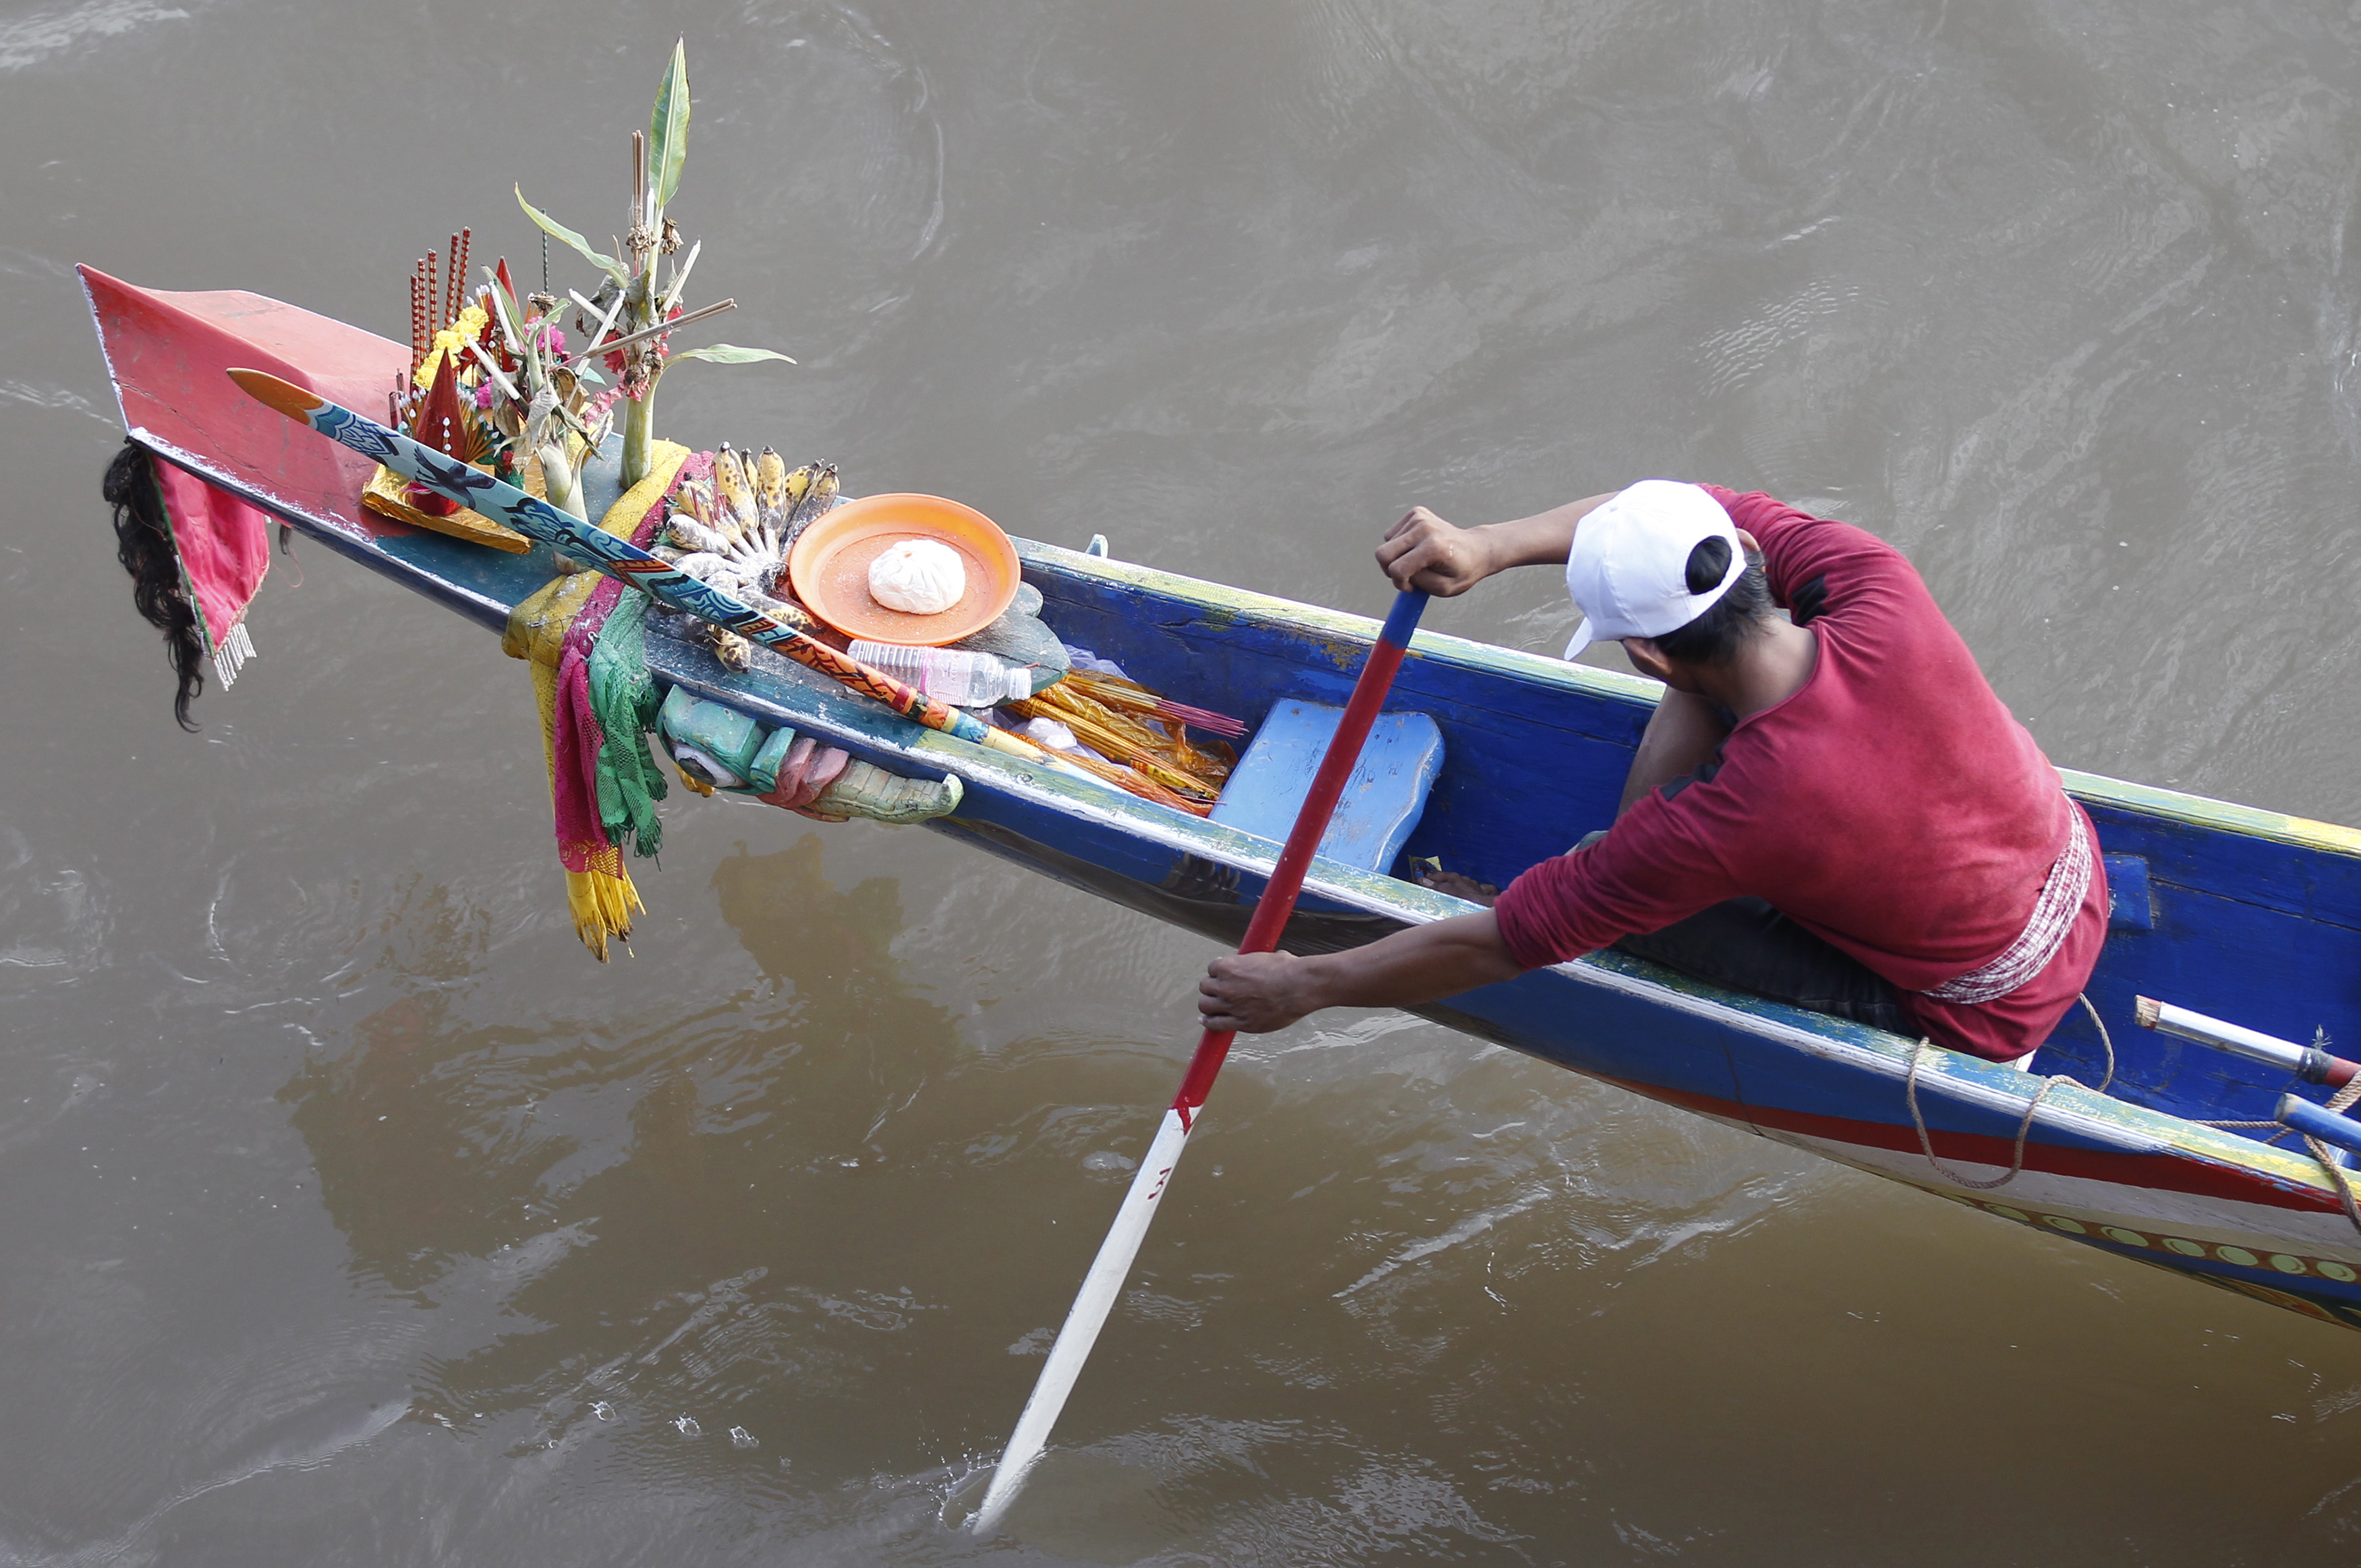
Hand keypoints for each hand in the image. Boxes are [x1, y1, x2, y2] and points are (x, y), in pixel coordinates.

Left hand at [1198, 951, 1321, 1033]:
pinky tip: (1207, 1021)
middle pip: (1204, 987)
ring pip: (1205, 1006)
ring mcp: (1232, 1006)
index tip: (1223, 975)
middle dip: (1211, 988)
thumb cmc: (1288, 970)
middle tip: (1218, 990)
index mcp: (1230, 966)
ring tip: (1212, 1006)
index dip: (1218, 972)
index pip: (1212, 968)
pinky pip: (1216, 1024)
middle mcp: (1226, 986)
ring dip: (1208, 1005)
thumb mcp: (1267, 957)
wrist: (1300, 987)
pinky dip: (1209, 1023)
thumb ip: (1255, 962)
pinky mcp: (1241, 1023)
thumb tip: (1260, 963)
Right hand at [1376, 507, 1494, 596]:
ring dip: (1397, 556)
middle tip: (1406, 576)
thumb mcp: (1444, 589)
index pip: (1397, 569)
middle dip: (1389, 569)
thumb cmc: (1462, 571)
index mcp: (1433, 547)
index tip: (1411, 587)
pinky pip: (1392, 533)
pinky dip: (1400, 544)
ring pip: (1387, 542)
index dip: (1400, 584)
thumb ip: (1419, 583)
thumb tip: (1397, 571)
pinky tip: (1417, 547)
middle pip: (1383, 553)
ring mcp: (1419, 517)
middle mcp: (1424, 528)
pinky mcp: (1416, 513)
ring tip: (1416, 561)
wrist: (1477, 549)